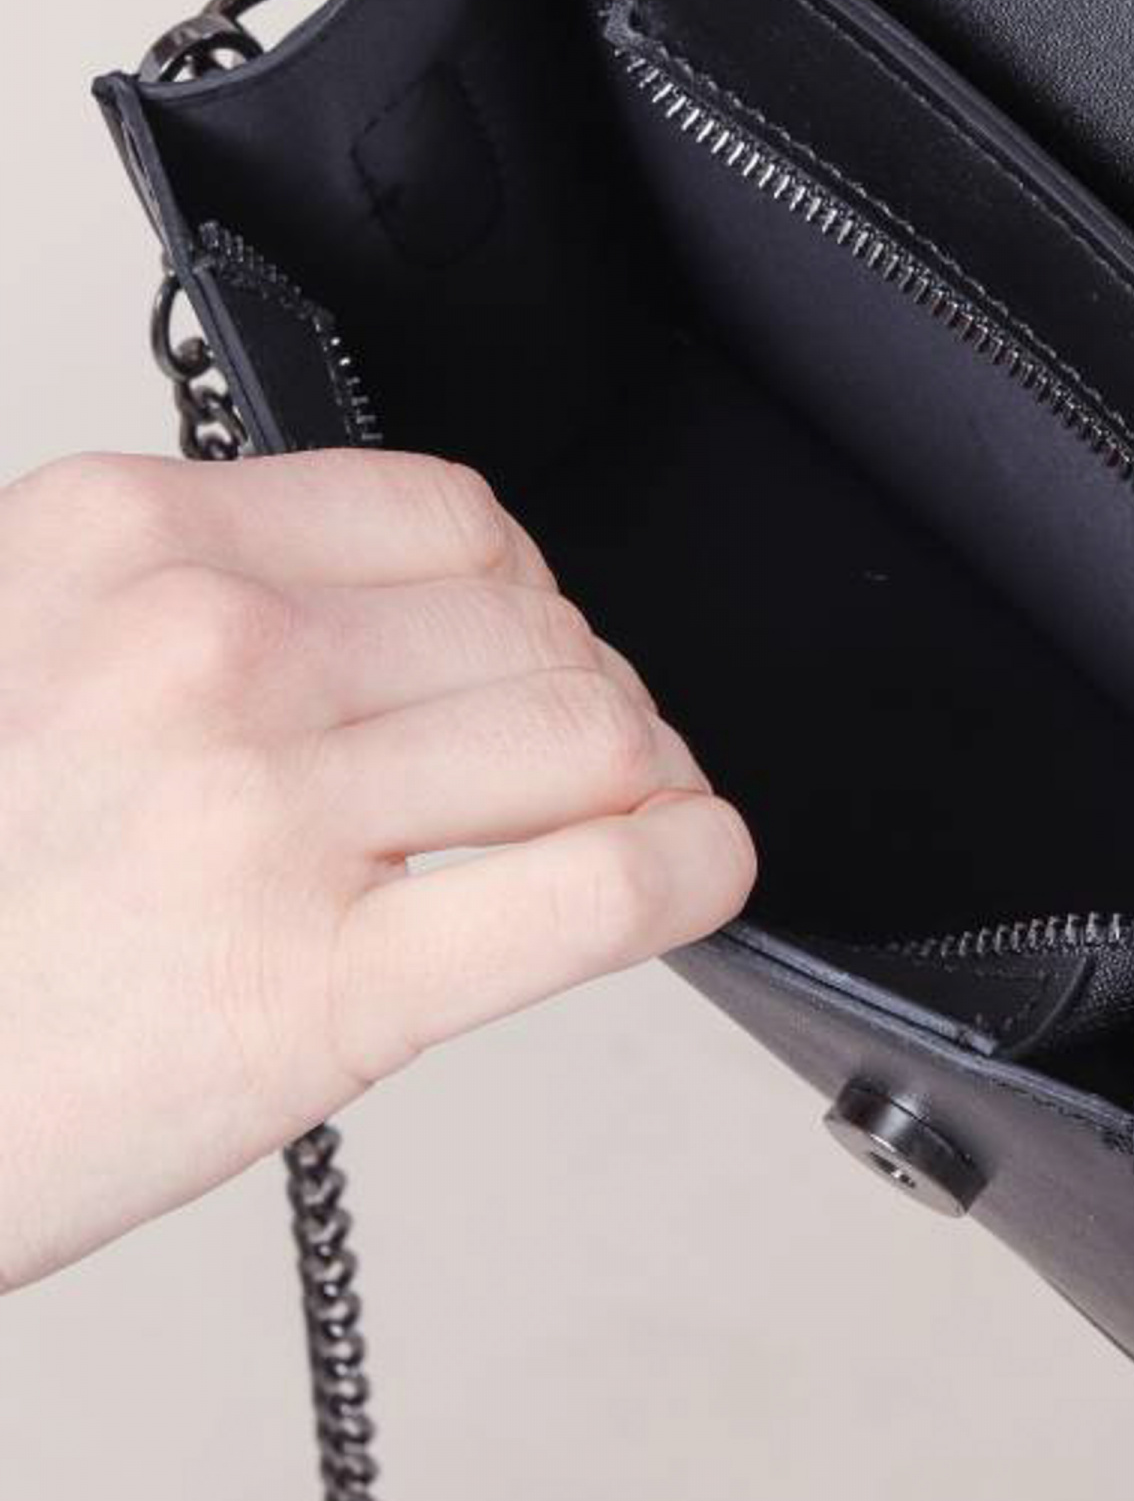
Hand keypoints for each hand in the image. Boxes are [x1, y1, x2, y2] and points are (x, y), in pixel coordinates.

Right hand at [0, 451, 752, 1288]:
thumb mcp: (14, 658)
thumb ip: (181, 603)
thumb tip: (401, 615)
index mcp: (115, 541)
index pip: (442, 511)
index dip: (523, 587)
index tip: (525, 645)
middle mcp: (195, 649)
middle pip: (531, 624)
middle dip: (589, 694)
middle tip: (579, 763)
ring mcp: (262, 811)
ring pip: (591, 735)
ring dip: (643, 777)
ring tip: (624, 821)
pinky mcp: (320, 988)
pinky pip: (595, 888)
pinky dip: (688, 868)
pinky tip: (697, 867)